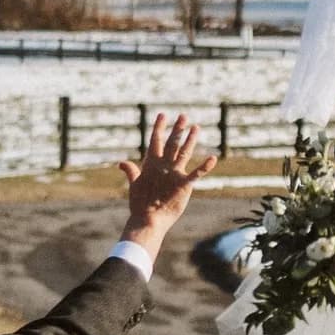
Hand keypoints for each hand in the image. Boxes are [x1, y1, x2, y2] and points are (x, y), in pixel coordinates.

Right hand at [117, 114, 216, 256]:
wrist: (147, 219)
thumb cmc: (140, 204)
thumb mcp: (134, 185)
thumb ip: (131, 171)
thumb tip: (122, 162)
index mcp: (151, 164)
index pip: (155, 141)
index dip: (158, 127)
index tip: (162, 115)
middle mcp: (163, 166)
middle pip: (172, 143)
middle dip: (178, 129)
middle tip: (184, 116)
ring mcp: (173, 174)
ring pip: (184, 152)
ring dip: (191, 139)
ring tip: (196, 127)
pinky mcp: (183, 185)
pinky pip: (197, 174)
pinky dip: (205, 166)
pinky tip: (213, 158)